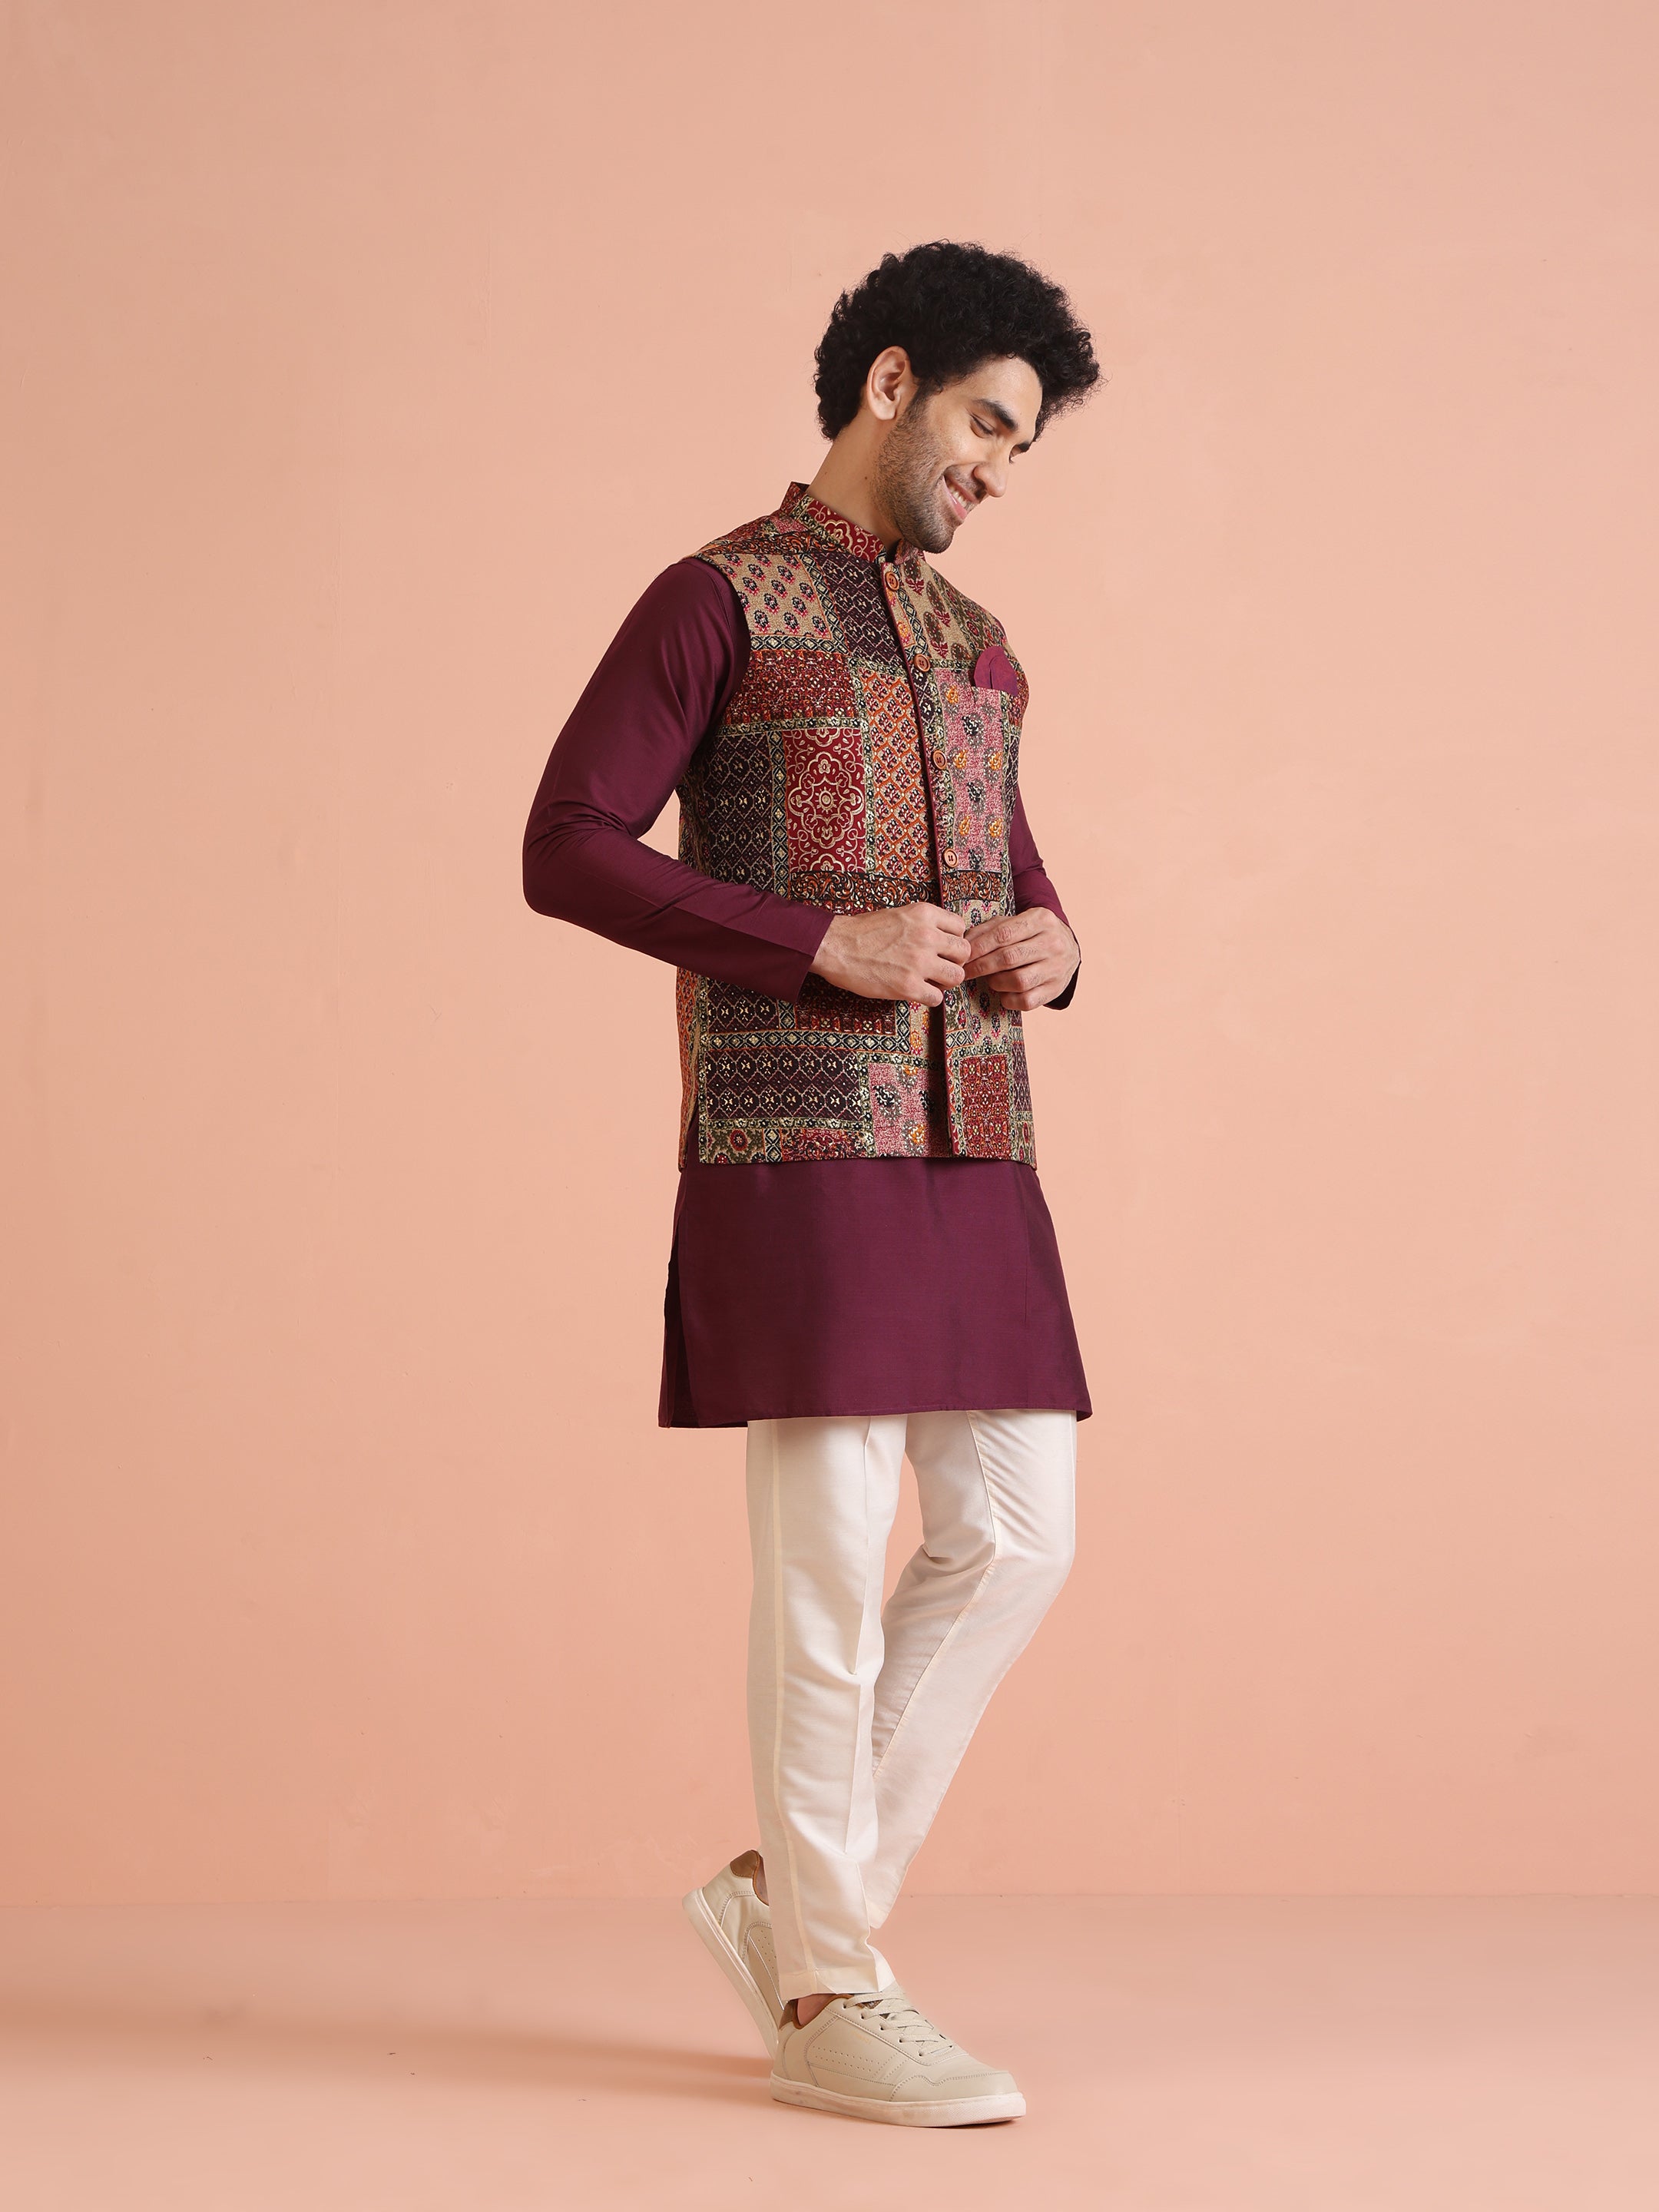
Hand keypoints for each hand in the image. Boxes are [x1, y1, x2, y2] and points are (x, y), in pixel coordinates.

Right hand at [809, 902, 972, 1004]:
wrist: (836, 946)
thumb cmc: (863, 931)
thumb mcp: (899, 914)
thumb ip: (924, 923)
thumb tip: (943, 938)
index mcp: (924, 914)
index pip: (961, 927)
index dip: (954, 940)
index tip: (943, 948)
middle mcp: (926, 936)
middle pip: (964, 952)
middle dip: (954, 961)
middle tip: (940, 967)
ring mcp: (919, 962)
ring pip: (956, 976)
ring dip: (945, 981)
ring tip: (930, 981)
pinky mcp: (908, 986)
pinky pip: (937, 998)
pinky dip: (929, 998)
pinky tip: (916, 992)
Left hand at [961, 907, 1079, 1011]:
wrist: (1069, 949)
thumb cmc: (1031, 935)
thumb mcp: (1014, 922)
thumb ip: (989, 929)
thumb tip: (964, 943)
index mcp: (1041, 919)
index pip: (1003, 933)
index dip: (979, 947)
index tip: (963, 957)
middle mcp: (1053, 942)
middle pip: (1009, 958)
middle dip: (982, 966)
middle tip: (966, 972)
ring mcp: (1057, 967)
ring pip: (1019, 981)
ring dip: (996, 982)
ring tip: (991, 979)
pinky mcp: (1056, 989)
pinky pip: (1027, 1001)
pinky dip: (1009, 999)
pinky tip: (1005, 992)